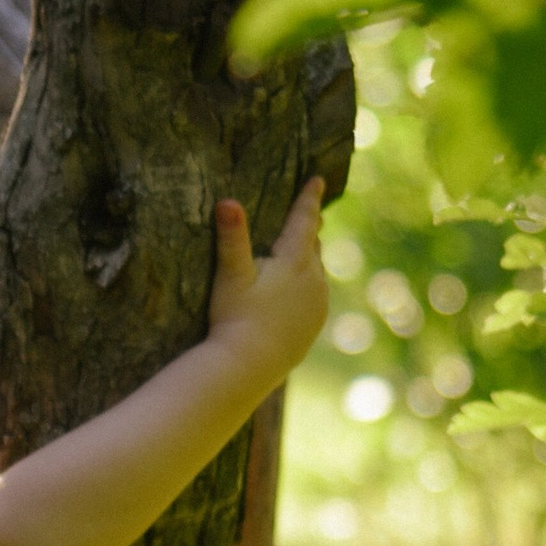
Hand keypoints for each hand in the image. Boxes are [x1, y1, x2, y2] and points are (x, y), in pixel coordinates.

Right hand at [207, 176, 327, 387]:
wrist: (249, 366)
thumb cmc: (235, 318)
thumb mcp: (230, 275)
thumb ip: (231, 237)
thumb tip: (227, 201)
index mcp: (295, 260)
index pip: (305, 220)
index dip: (309, 198)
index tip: (317, 179)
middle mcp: (314, 279)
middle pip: (314, 245)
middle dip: (310, 229)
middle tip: (310, 215)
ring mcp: (318, 303)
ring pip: (317, 271)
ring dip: (309, 260)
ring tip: (304, 252)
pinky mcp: (314, 325)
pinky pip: (316, 297)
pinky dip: (309, 287)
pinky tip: (299, 293)